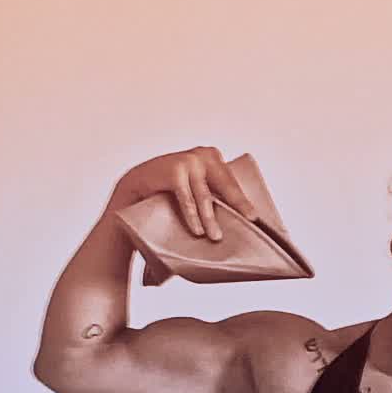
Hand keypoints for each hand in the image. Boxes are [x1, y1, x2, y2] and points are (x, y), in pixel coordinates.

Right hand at [109, 146, 260, 241]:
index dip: (242, 200)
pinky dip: (192, 215)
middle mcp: (202, 155)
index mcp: (212, 157)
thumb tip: (235, 218)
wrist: (137, 185)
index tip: (254, 217)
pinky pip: (187, 198)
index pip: (231, 182)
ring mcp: (188, 161)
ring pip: (204, 196)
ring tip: (215, 237)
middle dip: (237, 205)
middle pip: (225, 185)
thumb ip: (211, 192)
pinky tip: (197, 231)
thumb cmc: (170, 190)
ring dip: (210, 218)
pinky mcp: (174, 171)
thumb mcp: (194, 185)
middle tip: (249, 221)